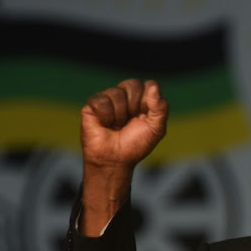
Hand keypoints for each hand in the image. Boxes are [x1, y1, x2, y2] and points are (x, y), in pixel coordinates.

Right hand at [79, 79, 167, 234]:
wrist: (115, 165)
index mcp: (135, 102)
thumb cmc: (134, 150)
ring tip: (117, 127)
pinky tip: (105, 125)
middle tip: (130, 123)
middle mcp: (119, 99)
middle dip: (136, 107)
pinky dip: (106, 115)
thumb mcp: (155, 130)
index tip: (145, 117)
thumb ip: (160, 108)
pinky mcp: (89, 109)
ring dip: (122, 114)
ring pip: (118, 93)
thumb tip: (155, 86)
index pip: (144, 85)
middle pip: (132, 85)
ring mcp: (104, 103)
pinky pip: (101, 101)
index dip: (147, 101)